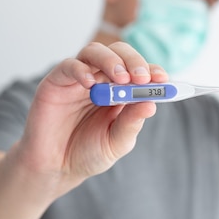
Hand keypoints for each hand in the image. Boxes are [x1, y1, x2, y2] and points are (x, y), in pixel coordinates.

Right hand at [14, 42, 167, 180]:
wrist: (55, 168)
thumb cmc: (87, 153)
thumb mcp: (116, 143)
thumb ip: (131, 124)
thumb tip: (151, 104)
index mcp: (121, 92)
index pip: (139, 71)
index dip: (152, 71)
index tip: (163, 79)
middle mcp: (101, 79)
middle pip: (119, 53)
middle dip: (134, 61)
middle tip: (141, 77)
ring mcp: (79, 78)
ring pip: (95, 51)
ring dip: (111, 60)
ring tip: (121, 79)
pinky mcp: (57, 81)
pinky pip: (69, 65)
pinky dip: (81, 70)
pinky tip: (91, 85)